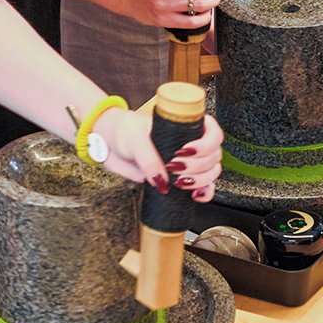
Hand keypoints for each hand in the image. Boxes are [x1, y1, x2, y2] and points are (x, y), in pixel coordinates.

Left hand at [94, 109, 224, 202]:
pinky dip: (204, 194)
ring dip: (201, 180)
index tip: (187, 151)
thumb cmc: (124, 131)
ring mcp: (187, 162)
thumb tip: (163, 183)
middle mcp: (191, 143)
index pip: (213, 132)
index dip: (207, 144)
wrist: (108, 143)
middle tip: (175, 168)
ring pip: (211, 172)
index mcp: (186, 126)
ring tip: (179, 182)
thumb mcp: (135, 140)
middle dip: (199, 166)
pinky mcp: (179, 178)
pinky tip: (195, 196)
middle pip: (214, 156)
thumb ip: (148, 160)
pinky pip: (203, 188)